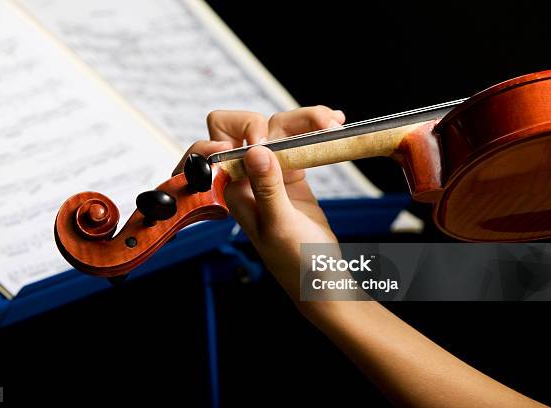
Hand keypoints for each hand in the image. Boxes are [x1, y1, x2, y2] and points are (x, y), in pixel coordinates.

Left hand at [174, 106, 344, 301]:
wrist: (324, 278)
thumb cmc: (298, 262)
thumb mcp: (280, 226)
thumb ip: (266, 188)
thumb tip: (253, 150)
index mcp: (232, 189)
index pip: (217, 143)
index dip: (239, 130)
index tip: (266, 140)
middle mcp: (246, 177)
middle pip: (248, 127)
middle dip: (277, 120)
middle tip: (314, 126)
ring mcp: (270, 173)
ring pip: (278, 129)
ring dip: (305, 120)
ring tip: (334, 124)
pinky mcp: (292, 173)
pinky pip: (298, 142)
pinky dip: (315, 130)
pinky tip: (334, 127)